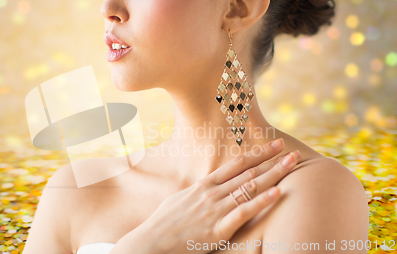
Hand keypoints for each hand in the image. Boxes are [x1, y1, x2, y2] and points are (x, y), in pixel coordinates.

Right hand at [128, 138, 300, 253]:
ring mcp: (216, 209)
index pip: (235, 165)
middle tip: (290, 149)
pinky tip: (277, 193)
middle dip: (271, 159)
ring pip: (250, 187)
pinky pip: (243, 212)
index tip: (273, 145)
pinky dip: (261, 201)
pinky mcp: (218, 229)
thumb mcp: (181, 200)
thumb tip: (207, 186)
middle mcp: (213, 193)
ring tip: (292, 164)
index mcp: (204, 186)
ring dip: (274, 174)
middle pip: (248, 173)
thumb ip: (198, 193)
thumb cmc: (165, 223)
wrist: (153, 242)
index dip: (256, 154)